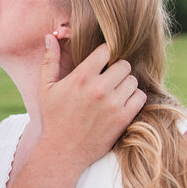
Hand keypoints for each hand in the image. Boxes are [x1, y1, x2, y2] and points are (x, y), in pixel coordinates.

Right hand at [38, 38, 145, 169]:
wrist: (63, 151)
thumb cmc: (53, 118)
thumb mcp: (46, 88)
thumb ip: (50, 61)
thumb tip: (49, 37)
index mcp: (81, 77)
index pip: (106, 50)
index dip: (105, 54)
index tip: (102, 62)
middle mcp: (99, 88)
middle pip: (124, 64)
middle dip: (117, 69)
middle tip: (109, 78)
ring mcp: (113, 104)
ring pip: (133, 80)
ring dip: (126, 84)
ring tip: (115, 92)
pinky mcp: (123, 119)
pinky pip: (140, 97)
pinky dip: (134, 98)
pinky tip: (122, 102)